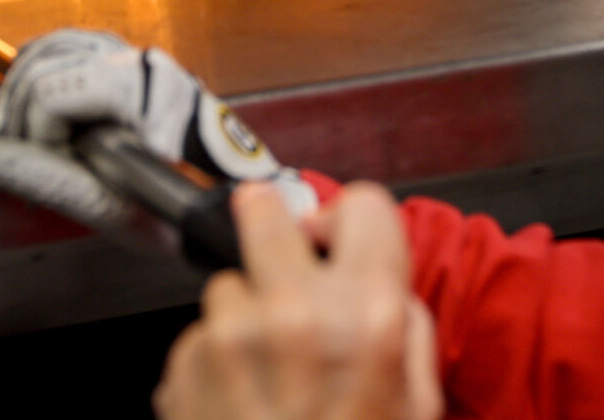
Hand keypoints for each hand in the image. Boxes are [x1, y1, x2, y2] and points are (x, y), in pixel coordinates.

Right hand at [0, 30, 314, 235]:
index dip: (36, 133)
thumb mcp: (115, 206)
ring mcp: (134, 57)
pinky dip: (43, 74)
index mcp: (139, 93)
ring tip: (27, 133)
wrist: (221, 198)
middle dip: (23, 112)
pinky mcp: (127, 61)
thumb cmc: (181, 205)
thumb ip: (54, 180)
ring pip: (53, 47)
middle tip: (27, 153)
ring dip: (26, 89)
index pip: (51, 92)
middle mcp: (139, 63)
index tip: (50, 164)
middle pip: (45, 63)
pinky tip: (42, 109)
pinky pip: (69, 48)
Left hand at [154, 182, 442, 419]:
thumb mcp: (417, 405)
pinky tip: (241, 404)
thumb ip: (402, 325)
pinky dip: (215, 361)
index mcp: (369, 314)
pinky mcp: (186, 363)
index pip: (366, 204)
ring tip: (269, 376)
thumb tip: (378, 279)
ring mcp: (233, 335)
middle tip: (281, 264)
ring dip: (245, 315)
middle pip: (265, 210)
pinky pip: (200, 335)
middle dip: (273, 230)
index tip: (339, 239)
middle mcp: (297, 311)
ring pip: (229, 284)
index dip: (353, 220)